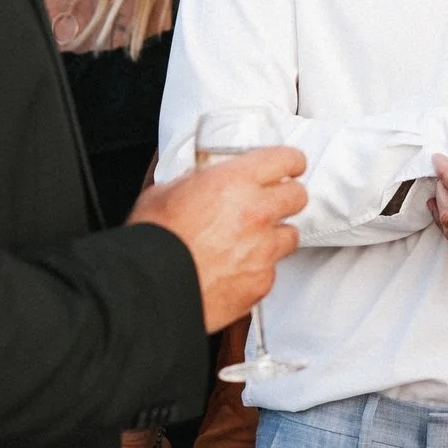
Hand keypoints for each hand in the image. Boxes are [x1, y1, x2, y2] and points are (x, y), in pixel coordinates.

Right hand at [130, 146, 305, 331]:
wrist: (149, 288)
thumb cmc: (153, 242)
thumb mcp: (165, 192)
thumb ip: (195, 181)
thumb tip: (200, 179)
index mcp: (234, 182)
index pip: (285, 159)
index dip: (290, 162)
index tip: (290, 166)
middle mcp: (256, 212)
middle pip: (298, 196)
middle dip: (287, 197)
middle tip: (272, 202)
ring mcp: (263, 250)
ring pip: (290, 235)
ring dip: (275, 235)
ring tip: (249, 242)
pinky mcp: (261, 282)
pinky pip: (271, 270)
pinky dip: (258, 269)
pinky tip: (234, 269)